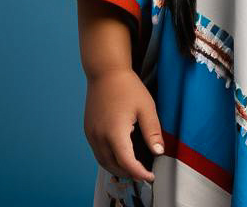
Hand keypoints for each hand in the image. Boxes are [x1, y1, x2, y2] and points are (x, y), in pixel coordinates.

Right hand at [83, 67, 163, 182]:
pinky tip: (119, 155)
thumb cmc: (127, 86)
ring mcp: (91, 134)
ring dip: (117, 168)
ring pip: (103, 161)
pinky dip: (108, 159)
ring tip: (133, 168)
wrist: (105, 71)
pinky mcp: (88, 130)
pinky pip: (97, 152)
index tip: (150, 177)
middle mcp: (99, 136)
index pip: (127, 163)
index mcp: (115, 132)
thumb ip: (152, 131)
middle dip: (129, 173)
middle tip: (144, 173)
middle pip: (114, 166)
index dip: (139, 173)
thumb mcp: (146, 107)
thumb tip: (158, 152)